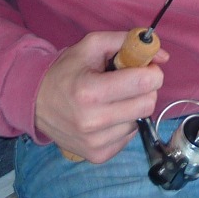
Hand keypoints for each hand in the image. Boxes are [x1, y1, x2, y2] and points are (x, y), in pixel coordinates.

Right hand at [35, 30, 167, 163]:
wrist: (35, 103)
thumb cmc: (66, 71)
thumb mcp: (92, 45)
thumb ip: (128, 42)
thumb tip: (163, 56)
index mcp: (90, 91)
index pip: (144, 82)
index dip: (151, 71)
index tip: (144, 68)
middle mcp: (93, 121)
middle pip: (147, 104)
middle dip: (146, 89)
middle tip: (130, 82)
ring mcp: (95, 142)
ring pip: (140, 120)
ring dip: (133, 107)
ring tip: (114, 99)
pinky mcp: (97, 155)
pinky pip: (128, 136)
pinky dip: (124, 123)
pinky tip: (108, 115)